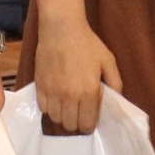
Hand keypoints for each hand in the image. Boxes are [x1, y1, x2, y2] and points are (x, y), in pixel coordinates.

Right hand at [33, 15, 120, 133]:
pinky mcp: (39, 85)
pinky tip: (55, 100)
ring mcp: (52, 91)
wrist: (61, 28)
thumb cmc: (87, 44)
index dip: (89, 126)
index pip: (86, 124)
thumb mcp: (108, 61)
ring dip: (62, 117)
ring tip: (66, 108)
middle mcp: (69, 96)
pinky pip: (42, 108)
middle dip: (76, 124)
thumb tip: (116, 101)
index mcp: (89, 92)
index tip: (90, 121)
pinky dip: (49, 108)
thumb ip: (115, 84)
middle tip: (78, 115)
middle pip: (69, 125)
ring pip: (55, 118)